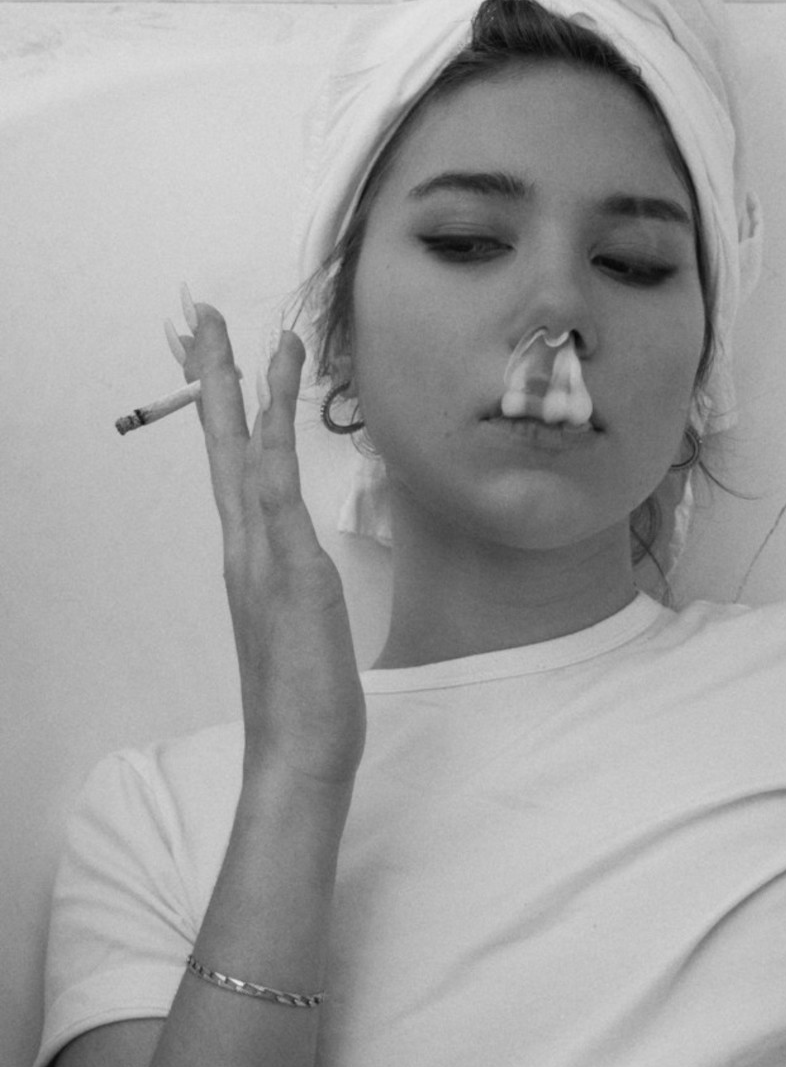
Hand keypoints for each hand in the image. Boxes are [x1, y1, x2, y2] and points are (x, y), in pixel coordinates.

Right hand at [177, 292, 364, 801]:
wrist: (299, 751)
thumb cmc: (305, 695)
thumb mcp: (303, 623)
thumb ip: (294, 584)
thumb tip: (299, 564)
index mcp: (249, 558)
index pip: (233, 466)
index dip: (224, 409)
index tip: (217, 357)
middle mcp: (244, 550)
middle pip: (222, 446)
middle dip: (211, 377)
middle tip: (198, 315)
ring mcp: (261, 559)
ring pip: (244, 456)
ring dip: (240, 390)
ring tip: (237, 332)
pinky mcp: (290, 574)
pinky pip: (276, 496)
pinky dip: (270, 445)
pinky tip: (269, 402)